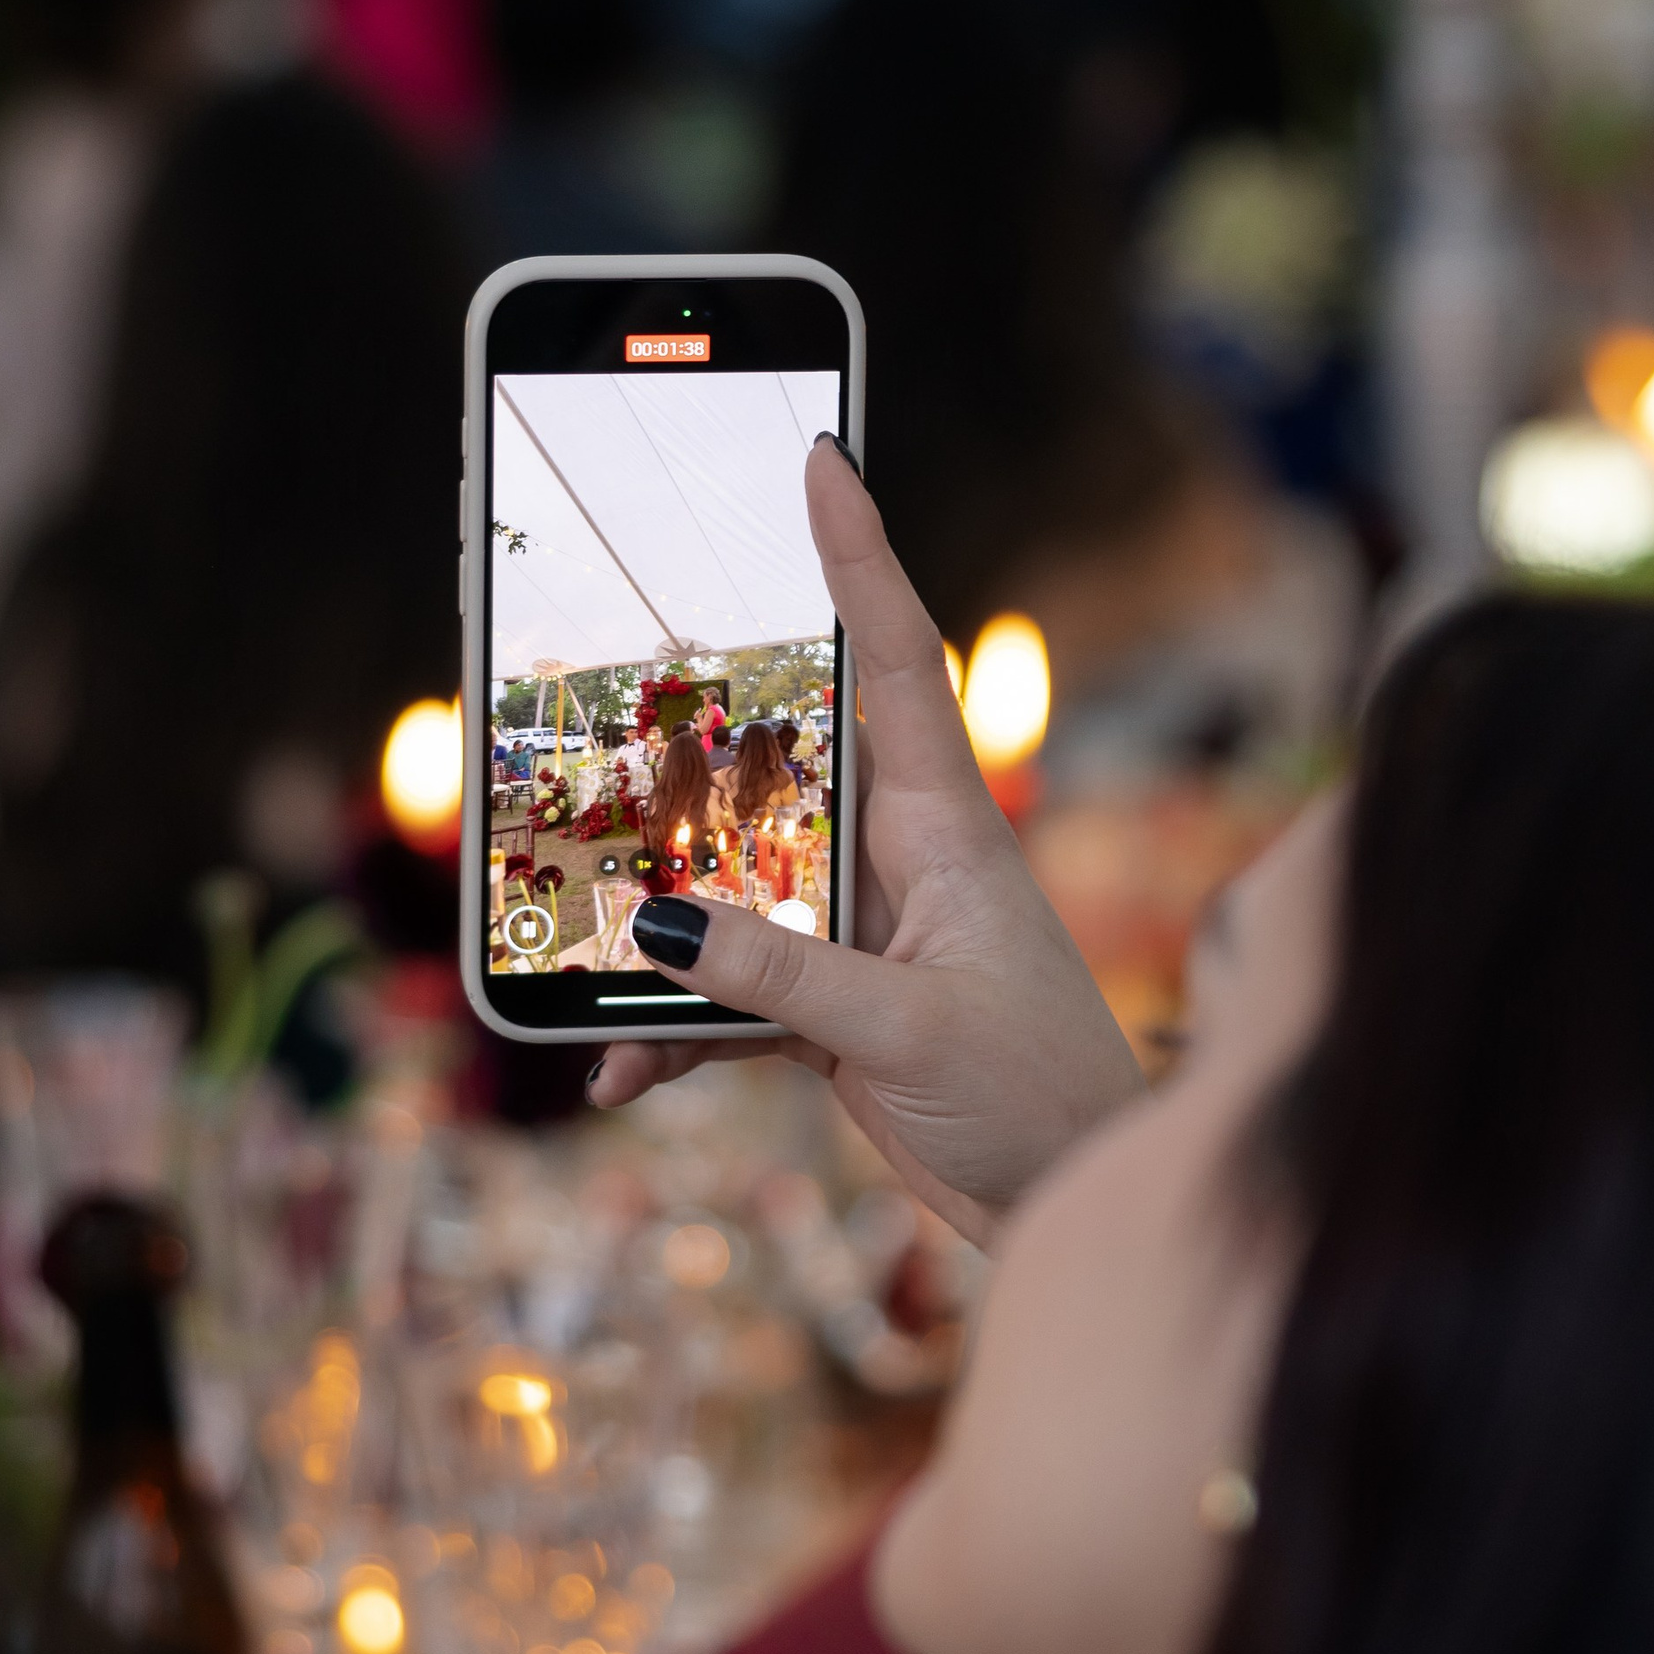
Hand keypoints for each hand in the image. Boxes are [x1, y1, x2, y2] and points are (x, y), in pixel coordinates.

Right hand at [588, 441, 1142, 1245]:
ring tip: (581, 933)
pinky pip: (726, 988)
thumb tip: (661, 924)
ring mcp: (860, 929)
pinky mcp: (831, 1003)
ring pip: (733, 883)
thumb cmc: (1037, 1099)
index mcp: (947, 829)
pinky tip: (618, 1068)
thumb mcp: (907, 1033)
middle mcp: (900, 859)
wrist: (1072, 1198)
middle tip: (618, 676)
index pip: (895, 662)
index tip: (823, 455)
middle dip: (697, 728)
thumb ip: (783, 978)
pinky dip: (672, 1026)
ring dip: (661, 918)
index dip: (859, 557)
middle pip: (780, 761)